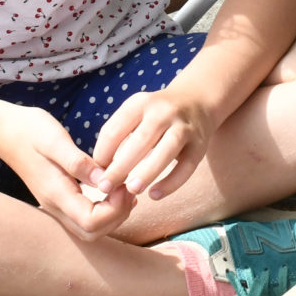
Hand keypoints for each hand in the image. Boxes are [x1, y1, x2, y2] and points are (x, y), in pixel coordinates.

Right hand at [0, 105, 114, 237]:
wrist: (6, 133)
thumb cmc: (30, 131)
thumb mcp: (55, 140)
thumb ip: (79, 162)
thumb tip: (105, 181)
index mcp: (56, 193)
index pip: (90, 221)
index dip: (114, 208)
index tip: (123, 183)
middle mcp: (55, 206)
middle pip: (92, 232)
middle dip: (117, 216)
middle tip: (128, 188)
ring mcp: (56, 206)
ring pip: (89, 230)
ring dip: (113, 215)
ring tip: (124, 189)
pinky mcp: (60, 200)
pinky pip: (85, 218)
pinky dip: (104, 211)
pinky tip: (114, 191)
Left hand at [90, 85, 210, 214]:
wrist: (198, 100)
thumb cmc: (156, 115)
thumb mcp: (136, 113)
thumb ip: (119, 135)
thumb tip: (99, 170)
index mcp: (140, 103)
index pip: (115, 129)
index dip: (102, 153)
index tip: (95, 173)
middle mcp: (163, 112)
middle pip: (140, 140)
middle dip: (120, 166)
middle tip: (105, 188)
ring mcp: (184, 127)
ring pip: (166, 150)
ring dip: (147, 172)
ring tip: (131, 190)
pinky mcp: (199, 144)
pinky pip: (186, 166)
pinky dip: (171, 182)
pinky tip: (155, 195)